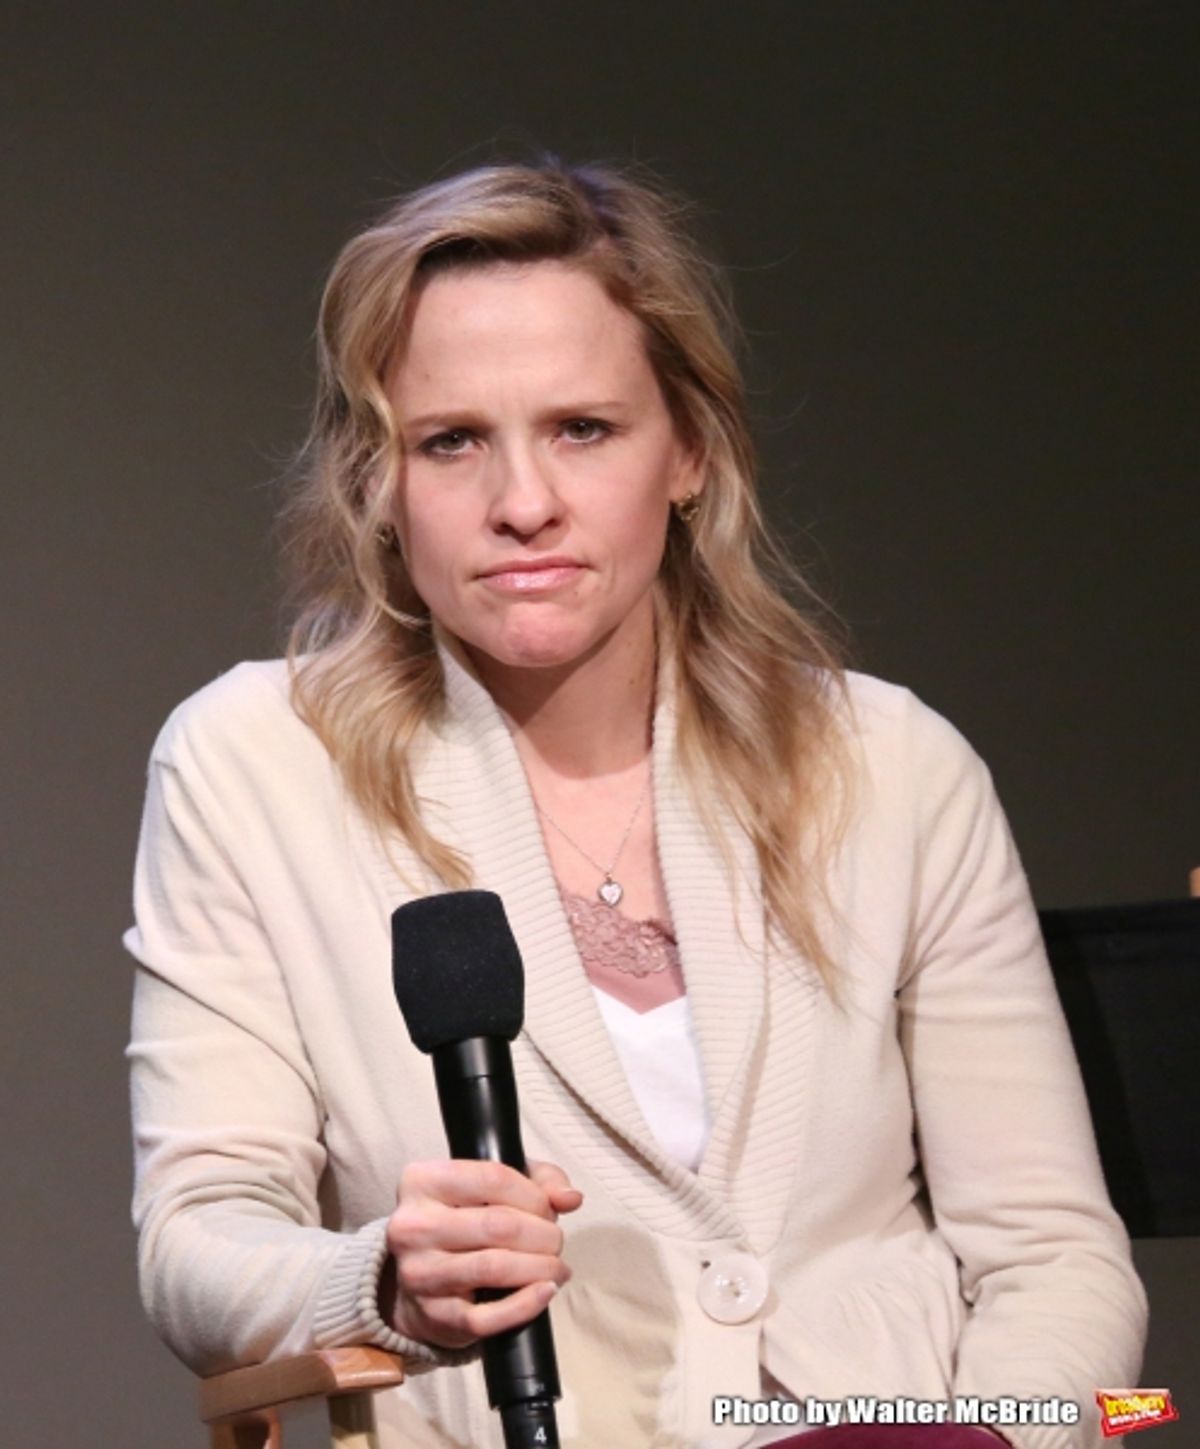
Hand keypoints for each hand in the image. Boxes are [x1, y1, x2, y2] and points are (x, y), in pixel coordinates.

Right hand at [379, 1158, 582, 1348]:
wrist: (416, 1281)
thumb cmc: (462, 1220)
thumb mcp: (493, 1184)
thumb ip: (538, 1179)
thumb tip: (570, 1198)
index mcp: (422, 1180)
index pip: (494, 1178)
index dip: (534, 1196)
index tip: (549, 1210)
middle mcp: (413, 1226)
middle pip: (499, 1225)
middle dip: (543, 1235)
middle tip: (555, 1242)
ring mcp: (420, 1273)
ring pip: (495, 1267)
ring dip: (541, 1268)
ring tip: (557, 1267)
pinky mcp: (433, 1316)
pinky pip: (487, 1317)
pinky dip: (525, 1305)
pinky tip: (545, 1291)